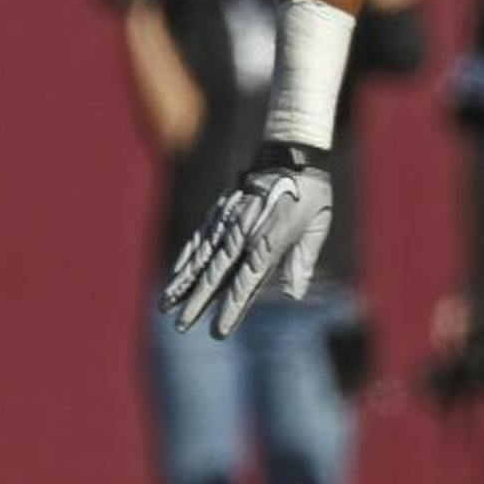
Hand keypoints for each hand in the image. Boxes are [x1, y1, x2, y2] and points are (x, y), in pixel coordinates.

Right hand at [162, 142, 333, 336]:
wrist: (291, 152)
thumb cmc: (311, 194)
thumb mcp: (317, 226)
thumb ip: (302, 260)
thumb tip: (293, 294)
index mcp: (269, 241)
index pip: (246, 282)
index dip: (231, 309)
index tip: (218, 331)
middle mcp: (244, 232)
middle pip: (216, 274)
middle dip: (197, 302)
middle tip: (180, 326)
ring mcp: (228, 220)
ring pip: (201, 257)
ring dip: (184, 282)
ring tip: (166, 305)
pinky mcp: (220, 209)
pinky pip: (200, 237)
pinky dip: (187, 257)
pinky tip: (176, 274)